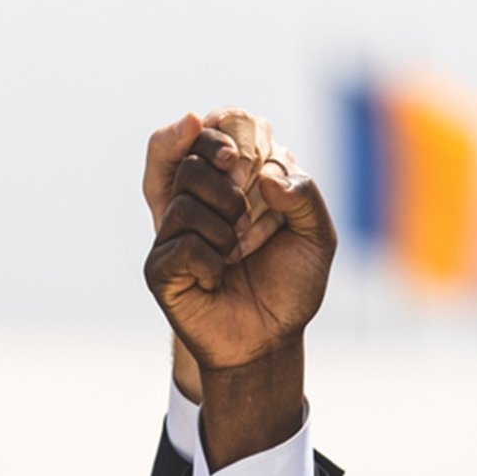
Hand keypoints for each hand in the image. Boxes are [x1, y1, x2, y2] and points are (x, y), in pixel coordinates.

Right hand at [143, 112, 335, 467]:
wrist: (270, 341)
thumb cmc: (290, 285)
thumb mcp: (317, 236)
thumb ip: (305, 194)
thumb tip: (267, 175)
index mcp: (228, 185)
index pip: (207, 137)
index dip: (216, 134)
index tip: (237, 155)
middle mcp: (194, 203)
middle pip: (191, 161)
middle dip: (226, 184)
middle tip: (245, 214)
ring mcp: (172, 234)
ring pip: (185, 199)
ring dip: (225, 227)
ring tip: (237, 253)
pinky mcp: (159, 267)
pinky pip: (181, 243)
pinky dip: (210, 259)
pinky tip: (217, 277)